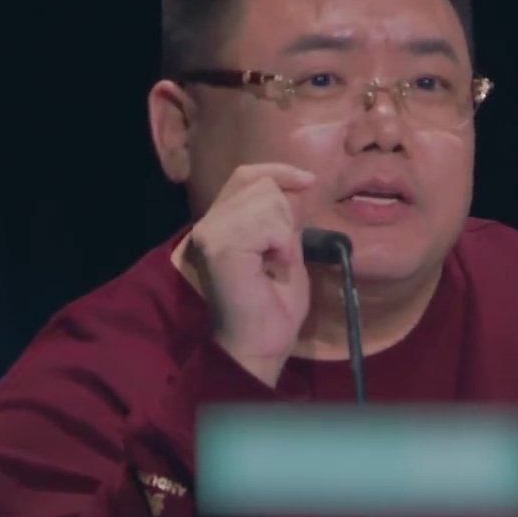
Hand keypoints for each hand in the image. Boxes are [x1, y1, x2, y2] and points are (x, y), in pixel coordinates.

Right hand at [187, 163, 316, 385]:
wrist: (261, 344)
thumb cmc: (273, 306)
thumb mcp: (286, 249)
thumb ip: (284, 218)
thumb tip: (297, 185)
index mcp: (221, 223)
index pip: (246, 176)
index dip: (278, 171)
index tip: (309, 181)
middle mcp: (208, 224)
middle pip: (259, 184)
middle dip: (285, 213)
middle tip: (282, 252)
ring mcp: (209, 233)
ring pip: (265, 200)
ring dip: (284, 232)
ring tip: (276, 261)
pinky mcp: (218, 246)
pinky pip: (266, 223)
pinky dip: (281, 243)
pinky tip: (275, 264)